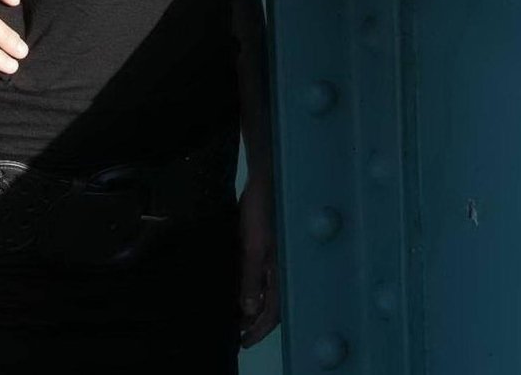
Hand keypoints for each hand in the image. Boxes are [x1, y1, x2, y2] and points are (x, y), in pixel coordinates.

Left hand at [237, 173, 279, 347]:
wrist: (265, 178)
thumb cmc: (261, 211)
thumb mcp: (252, 246)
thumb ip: (251, 278)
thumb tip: (249, 310)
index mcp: (281, 270)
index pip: (273, 311)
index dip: (258, 329)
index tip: (243, 342)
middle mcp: (282, 267)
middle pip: (273, 305)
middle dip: (257, 323)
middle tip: (239, 335)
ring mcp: (276, 257)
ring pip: (269, 291)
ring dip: (256, 307)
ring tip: (238, 317)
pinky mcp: (267, 247)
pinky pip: (263, 276)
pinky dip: (254, 288)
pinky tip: (243, 289)